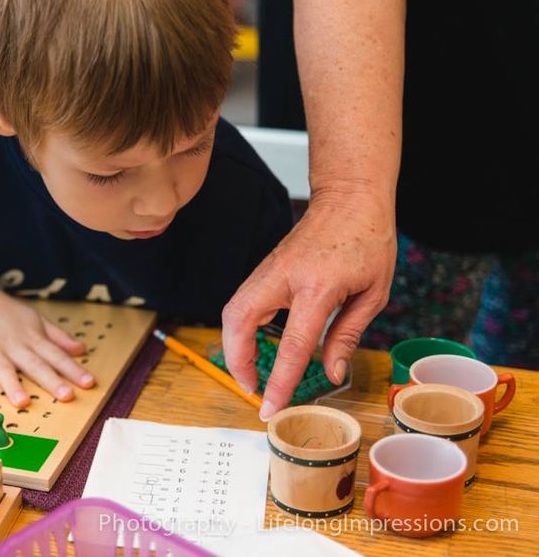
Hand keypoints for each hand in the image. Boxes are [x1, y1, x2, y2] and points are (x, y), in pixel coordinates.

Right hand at [0, 272, 94, 406]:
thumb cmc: (7, 313)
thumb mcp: (36, 319)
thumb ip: (58, 337)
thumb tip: (81, 350)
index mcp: (33, 338)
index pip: (57, 356)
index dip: (74, 370)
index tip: (90, 383)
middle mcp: (15, 345)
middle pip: (35, 365)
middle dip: (51, 381)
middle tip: (67, 396)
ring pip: (4, 369)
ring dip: (13, 385)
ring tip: (23, 402)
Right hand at [222, 189, 395, 419]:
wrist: (349, 198)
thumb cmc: (369, 241)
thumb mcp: (373, 293)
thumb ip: (347, 335)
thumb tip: (331, 374)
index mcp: (318, 286)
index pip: (292, 344)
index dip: (279, 381)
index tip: (270, 409)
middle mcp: (283, 276)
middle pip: (238, 321)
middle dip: (236, 360)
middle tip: (251, 389)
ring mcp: (269, 270)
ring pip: (233, 310)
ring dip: (235, 345)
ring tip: (252, 373)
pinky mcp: (265, 269)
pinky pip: (243, 301)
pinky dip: (241, 328)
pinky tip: (255, 345)